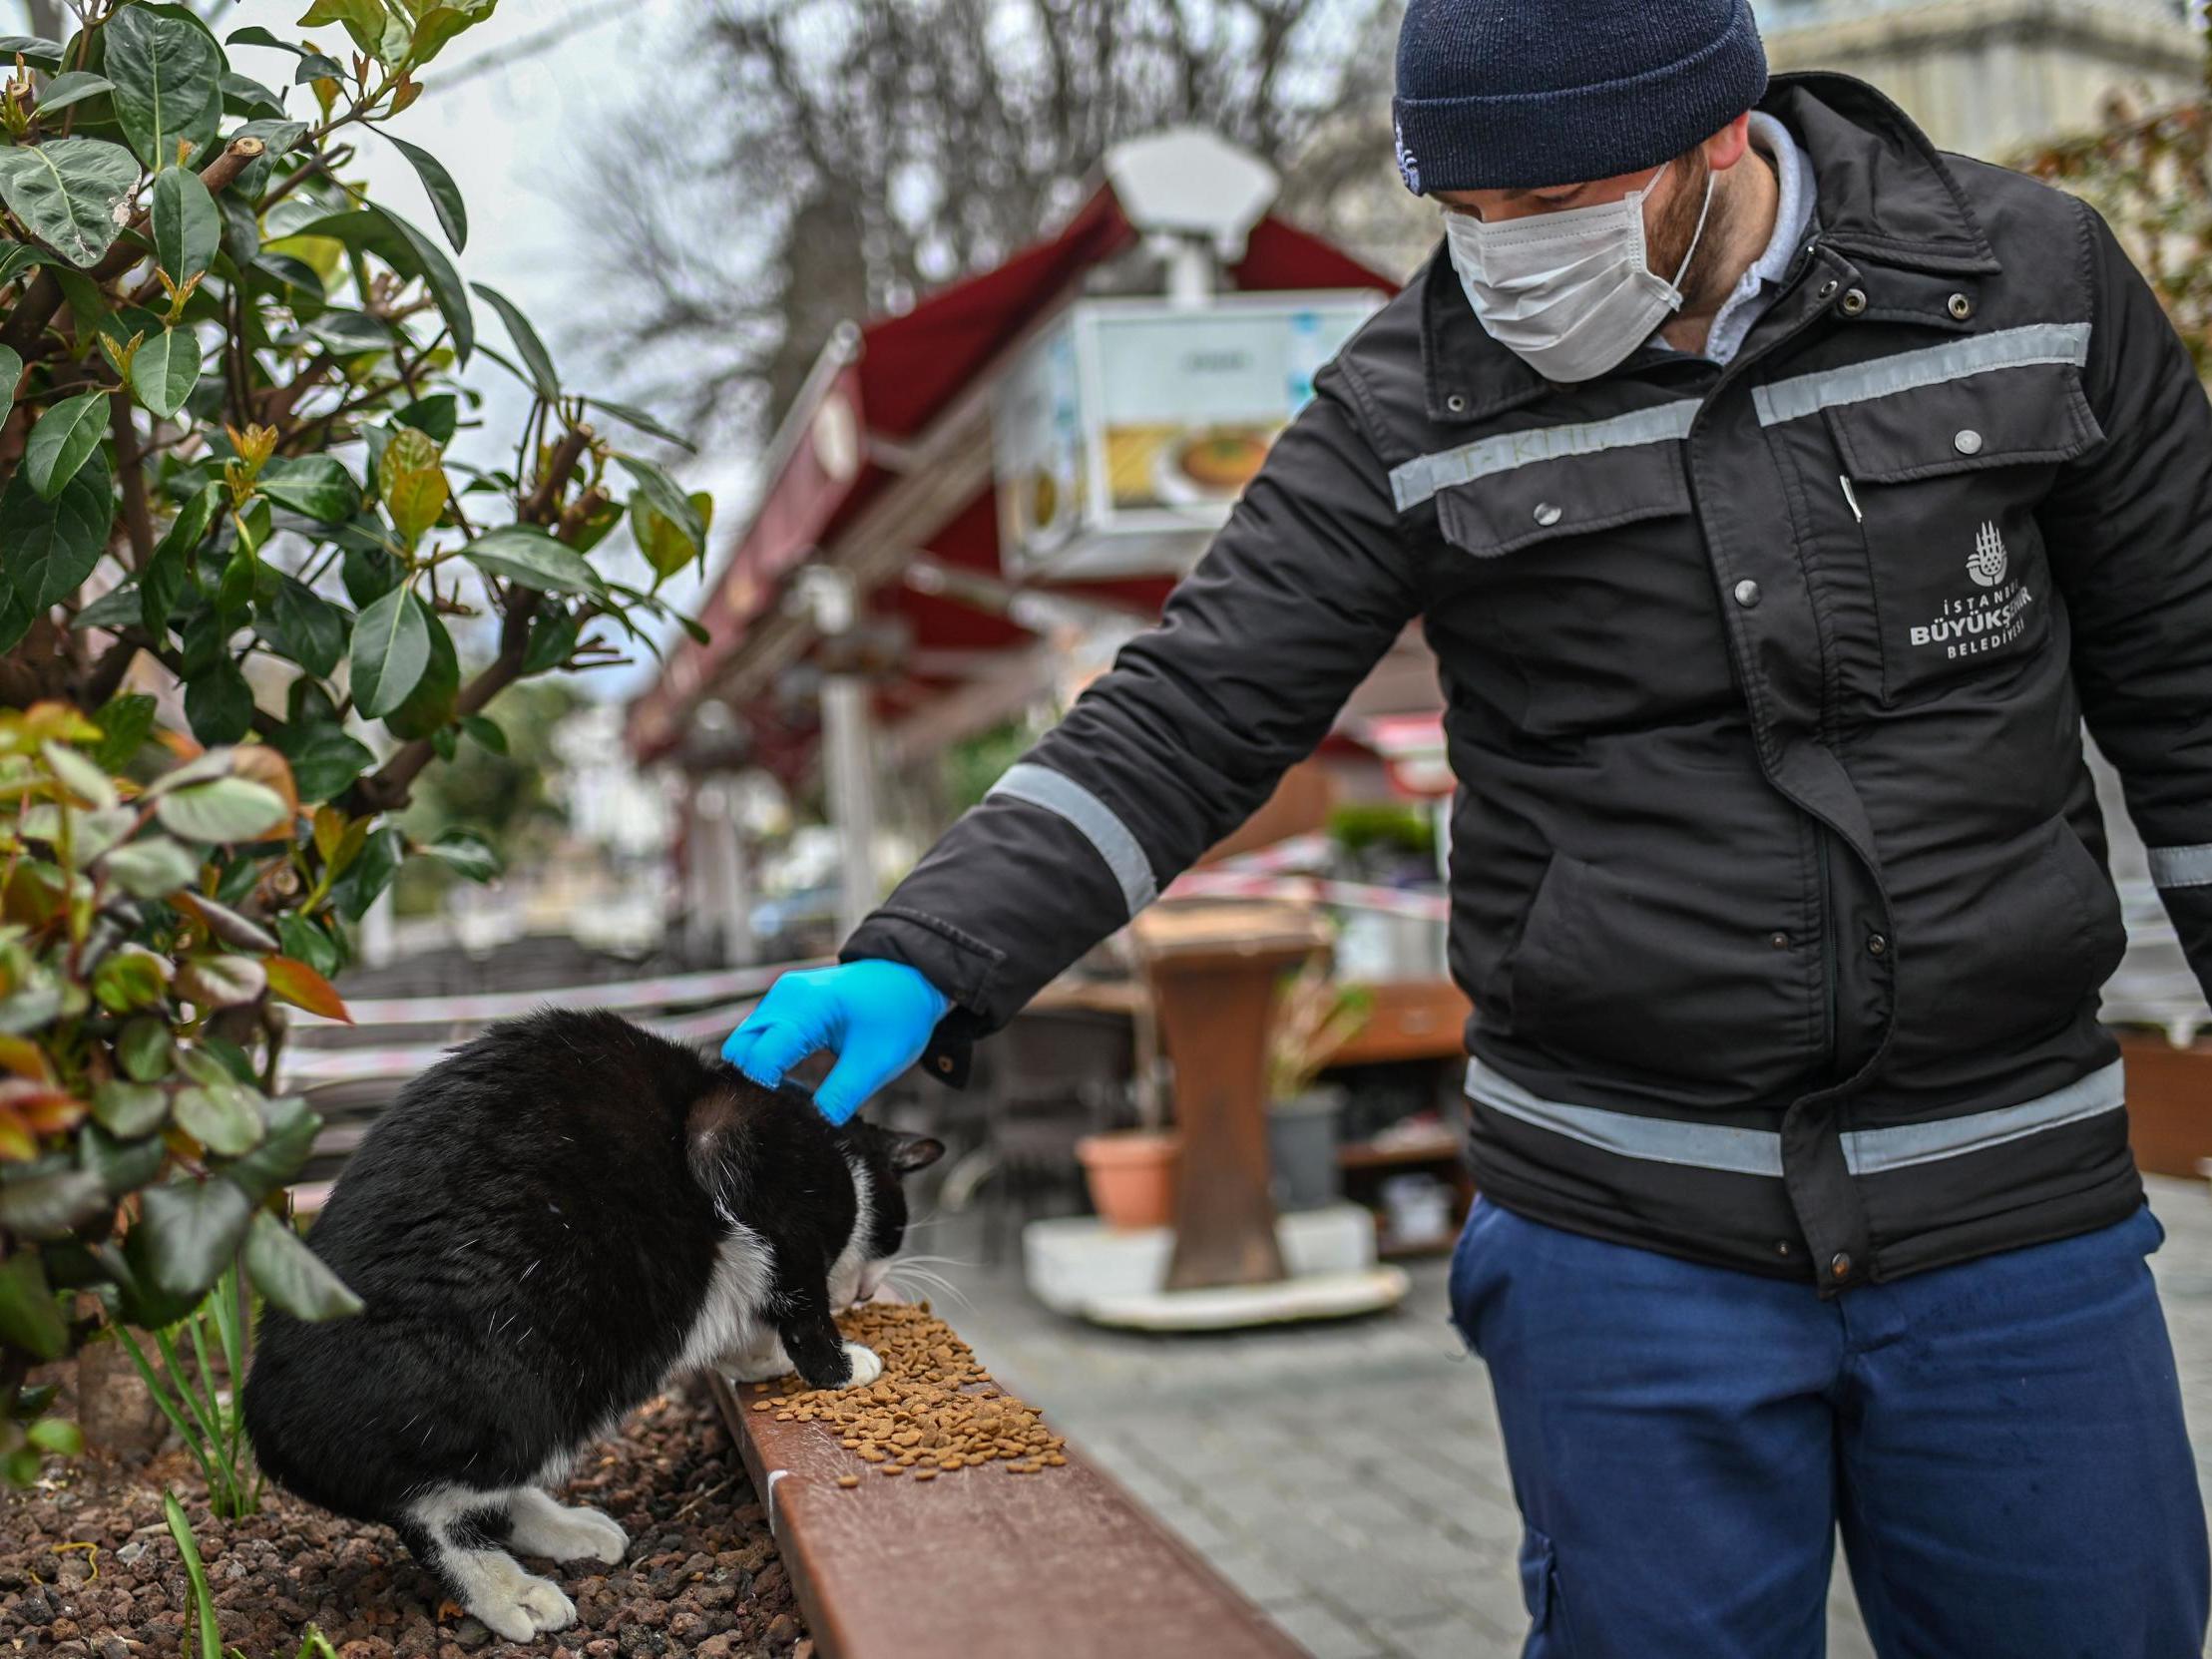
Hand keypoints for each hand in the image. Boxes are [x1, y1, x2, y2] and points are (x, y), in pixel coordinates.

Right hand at [721, 960, 950, 1125]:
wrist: (910, 979)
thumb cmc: (898, 1016)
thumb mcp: (876, 1063)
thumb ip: (843, 1095)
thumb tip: (816, 1123)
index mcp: (807, 1008)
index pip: (759, 1056)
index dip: (766, 1089)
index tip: (788, 1110)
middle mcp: (785, 996)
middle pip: (741, 1048)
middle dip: (753, 1080)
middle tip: (786, 1104)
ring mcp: (782, 995)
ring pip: (746, 1040)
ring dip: (760, 1069)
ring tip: (793, 1092)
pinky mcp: (784, 1001)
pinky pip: (759, 1033)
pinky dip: (767, 1057)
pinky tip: (792, 1077)